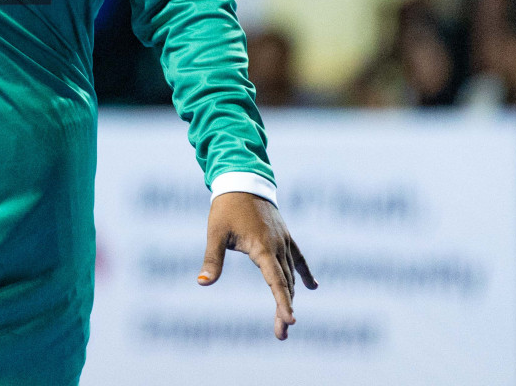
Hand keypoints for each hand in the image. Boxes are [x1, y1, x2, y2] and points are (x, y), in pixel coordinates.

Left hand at [199, 191, 316, 339]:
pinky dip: (304, 273)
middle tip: (281, 335)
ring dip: (290, 297)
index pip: (275, 282)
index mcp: (262, 248)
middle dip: (284, 310)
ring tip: (286, 321)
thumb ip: (212, 260)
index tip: (290, 322)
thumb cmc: (226, 208)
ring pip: (290, 274)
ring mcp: (283, 241)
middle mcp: (277, 247)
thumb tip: (203, 283)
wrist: (242, 180)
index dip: (282, 303)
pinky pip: (298, 258)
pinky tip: (312, 287)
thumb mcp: (215, 233)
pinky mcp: (284, 235)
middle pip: (285, 284)